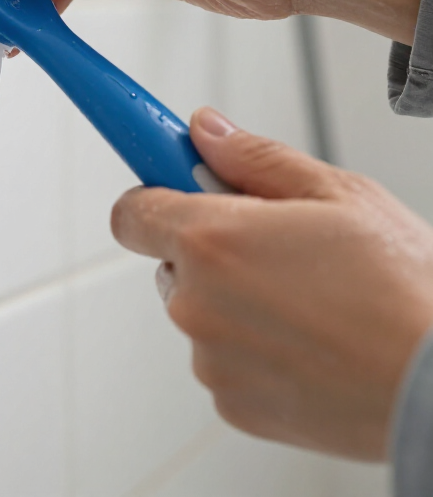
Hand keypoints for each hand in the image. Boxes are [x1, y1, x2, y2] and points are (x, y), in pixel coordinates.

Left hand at [112, 108, 432, 458]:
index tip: (171, 184)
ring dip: (235, 300)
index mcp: (210, 240)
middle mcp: (194, 303)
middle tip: (278, 246)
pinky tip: (314, 344)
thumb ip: (254, 157)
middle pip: (172, 259)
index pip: (131, 211)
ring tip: (314, 301)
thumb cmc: (405, 291)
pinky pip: (225, 359)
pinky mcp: (233, 406)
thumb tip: (204, 130)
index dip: (154, 192)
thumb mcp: (338, 194)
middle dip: (212, 247)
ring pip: (202, 310)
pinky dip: (254, 349)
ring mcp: (211, 360)